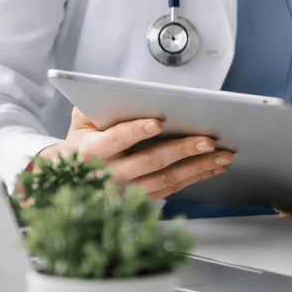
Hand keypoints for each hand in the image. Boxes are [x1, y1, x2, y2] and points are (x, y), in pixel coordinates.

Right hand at [30, 108, 231, 199]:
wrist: (69, 179)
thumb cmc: (82, 144)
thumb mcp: (80, 123)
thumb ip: (93, 106)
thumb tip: (114, 92)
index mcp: (92, 151)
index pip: (116, 139)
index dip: (136, 131)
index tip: (158, 122)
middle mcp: (109, 174)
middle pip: (150, 162)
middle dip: (182, 150)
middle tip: (209, 141)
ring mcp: (125, 191)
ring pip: (165, 179)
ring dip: (198, 168)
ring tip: (222, 156)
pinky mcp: (138, 200)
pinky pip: (171, 189)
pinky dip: (195, 178)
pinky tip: (213, 167)